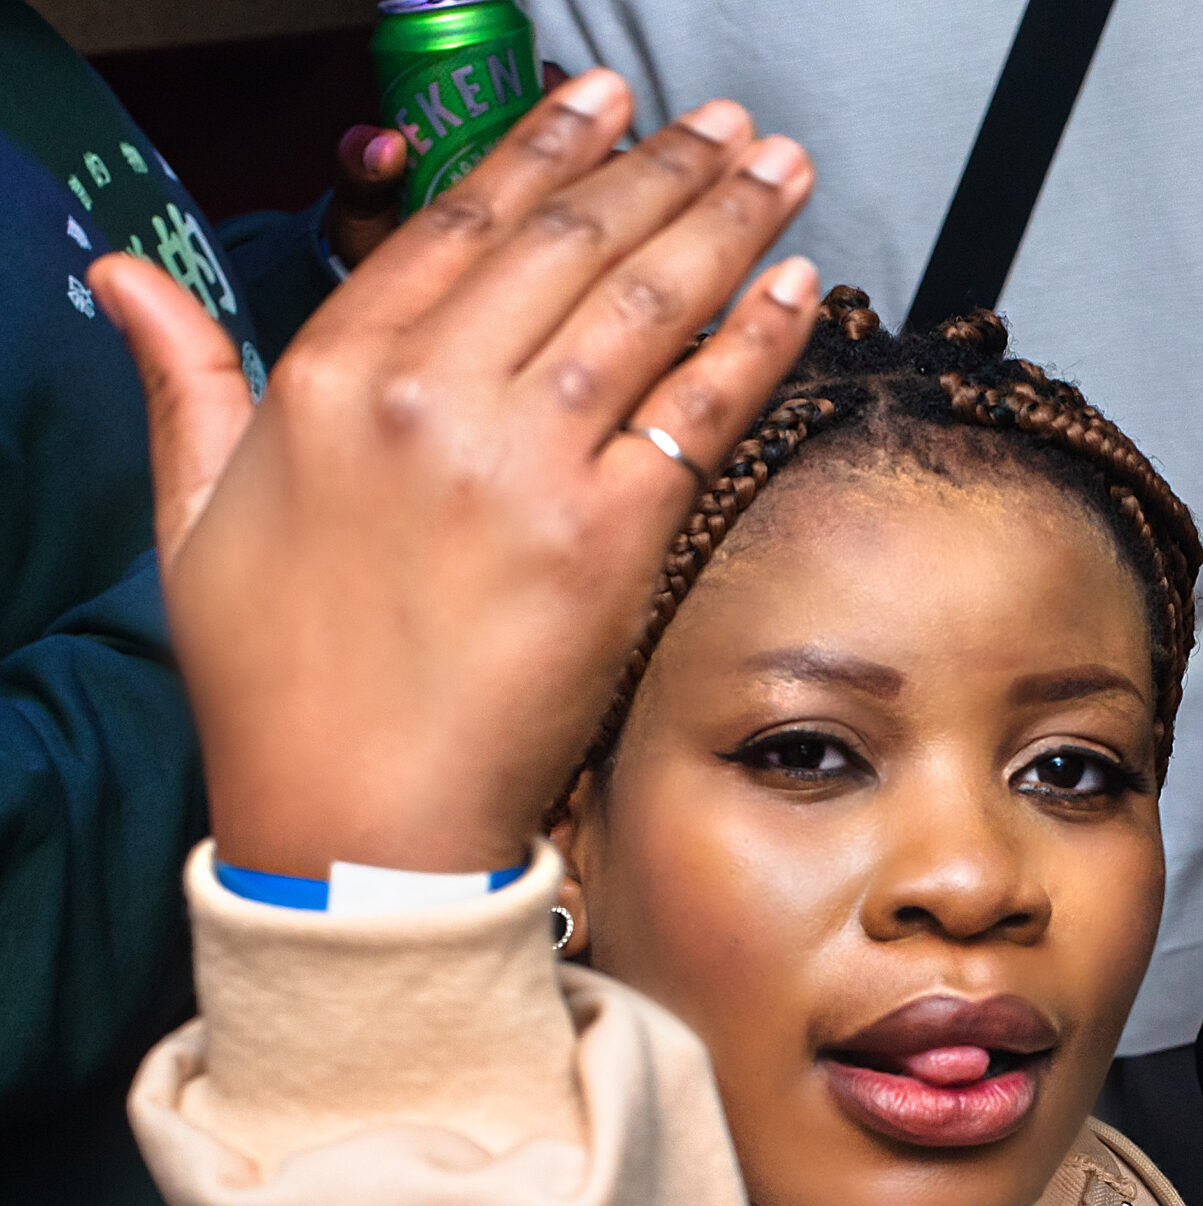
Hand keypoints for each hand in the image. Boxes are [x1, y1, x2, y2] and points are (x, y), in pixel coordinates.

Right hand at [86, 72, 816, 877]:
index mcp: (333, 376)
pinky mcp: (606, 540)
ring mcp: (525, 464)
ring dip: (723, 222)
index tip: (596, 103)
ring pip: (642, 306)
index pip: (458, 225)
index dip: (540, 150)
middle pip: (568, 245)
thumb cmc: (278, 687)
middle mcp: (431, 398)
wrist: (355, 820)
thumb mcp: (195, 515)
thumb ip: (187, 381)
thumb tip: (124, 281)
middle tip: (722, 124)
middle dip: (659, 167)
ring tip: (774, 169)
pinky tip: (793, 283)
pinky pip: (696, 410)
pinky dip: (754, 340)